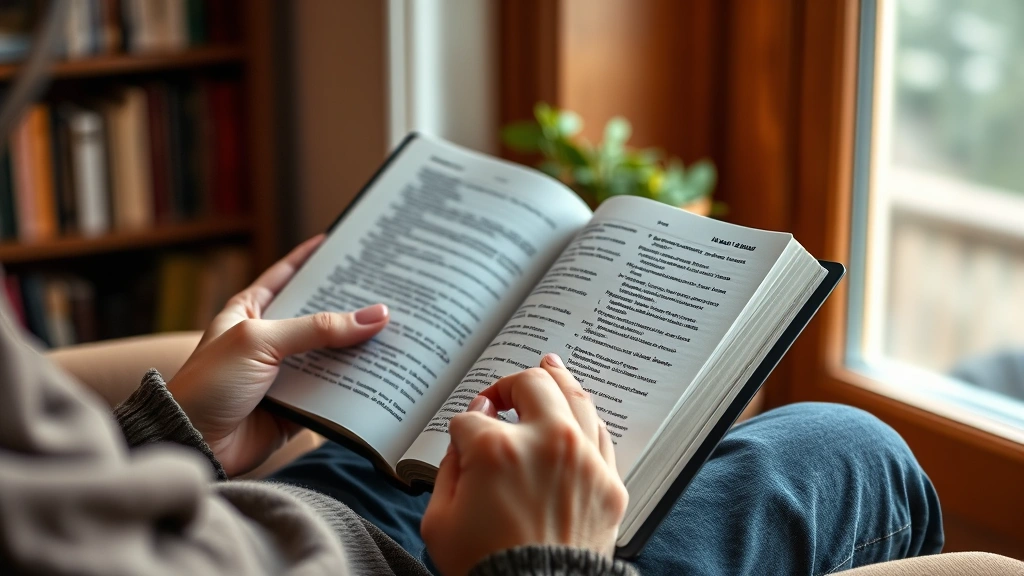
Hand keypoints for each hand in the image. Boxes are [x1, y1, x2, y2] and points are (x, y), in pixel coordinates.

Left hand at [168, 235, 389, 476]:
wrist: (193, 444)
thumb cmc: (209, 385)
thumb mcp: (260, 342)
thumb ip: (317, 328)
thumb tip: (374, 316)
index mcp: (249, 313)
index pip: (285, 275)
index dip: (311, 259)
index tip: (340, 243)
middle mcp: (268, 341)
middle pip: (318, 317)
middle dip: (350, 307)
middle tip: (387, 291)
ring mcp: (283, 374)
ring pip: (330, 355)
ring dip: (358, 349)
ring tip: (397, 331)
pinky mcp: (296, 406)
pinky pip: (333, 392)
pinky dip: (354, 386)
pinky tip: (382, 374)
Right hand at [421, 353, 627, 575]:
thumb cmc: (484, 566)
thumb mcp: (438, 519)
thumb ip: (449, 464)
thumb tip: (469, 429)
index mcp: (496, 449)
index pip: (473, 417)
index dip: (462, 430)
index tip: (464, 442)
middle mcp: (546, 442)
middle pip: (532, 382)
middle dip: (511, 383)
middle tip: (504, 394)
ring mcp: (583, 460)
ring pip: (575, 395)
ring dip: (557, 379)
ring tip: (549, 367)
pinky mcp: (609, 482)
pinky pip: (601, 434)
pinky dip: (584, 419)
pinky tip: (574, 413)